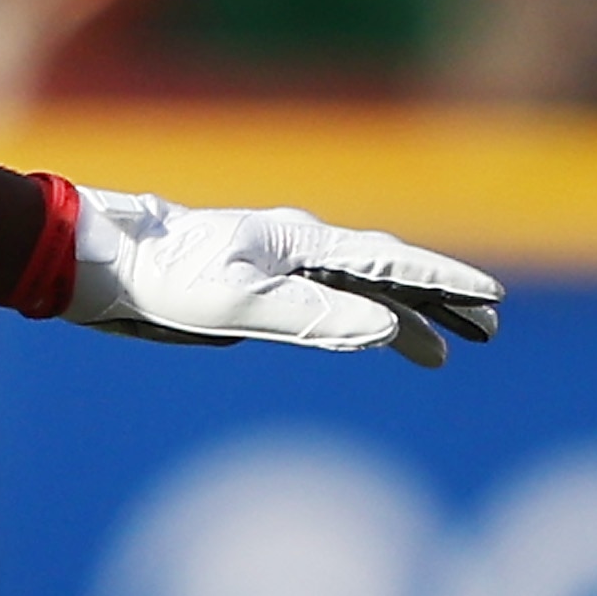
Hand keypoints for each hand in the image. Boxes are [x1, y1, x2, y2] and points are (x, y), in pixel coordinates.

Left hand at [67, 186, 503, 367]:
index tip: (491, 297)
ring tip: (445, 352)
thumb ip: (314, 315)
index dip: (442, 282)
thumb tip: (387, 327)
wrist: (106, 265)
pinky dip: (360, 318)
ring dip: (405, 316)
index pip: (388, 263)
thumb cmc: (166, 279)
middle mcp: (296, 248)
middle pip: (385, 272)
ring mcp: (278, 264)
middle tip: (490, 327)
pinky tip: (371, 335)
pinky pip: (327, 300)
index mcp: (299, 243)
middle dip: (438, 299)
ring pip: (358, 290)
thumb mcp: (238, 306)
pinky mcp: (256, 284)